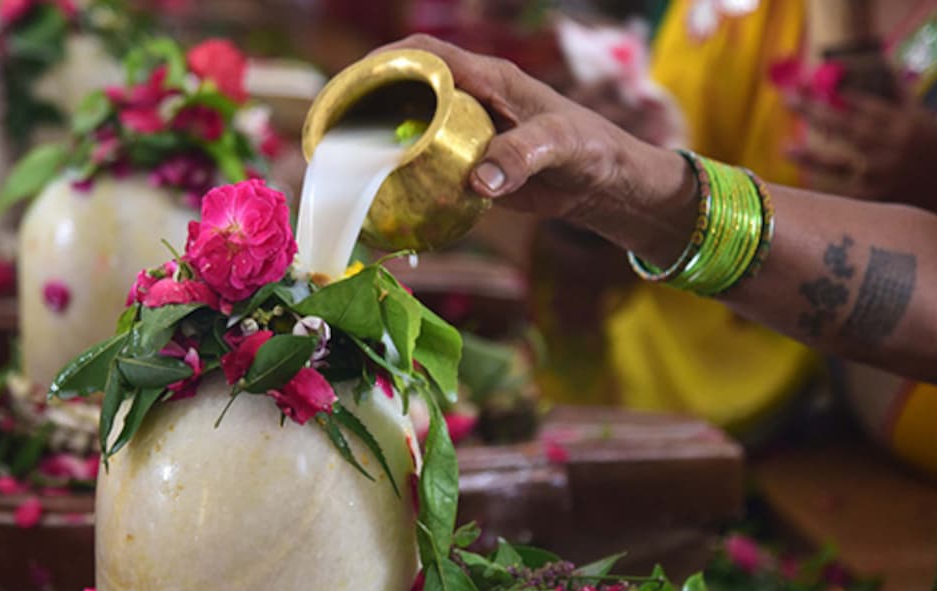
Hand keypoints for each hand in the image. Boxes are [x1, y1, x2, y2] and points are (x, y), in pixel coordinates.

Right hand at [370, 34, 697, 266]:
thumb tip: (476, 183)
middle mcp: (472, 99)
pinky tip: (379, 190)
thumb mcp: (560, 148)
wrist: (604, 183)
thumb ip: (520, 158)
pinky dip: (401, 170)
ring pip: (411, 124)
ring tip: (341, 157)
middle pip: (408, 86)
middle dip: (368, 98)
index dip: (386, 61)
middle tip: (332, 125)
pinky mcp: (468, 162)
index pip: (428, 54)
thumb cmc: (590, 150)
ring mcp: (467, 131)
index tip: (353, 81)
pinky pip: (426, 160)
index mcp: (490, 79)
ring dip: (379, 136)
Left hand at [787, 92, 936, 211]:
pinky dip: (821, 181)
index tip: (813, 86)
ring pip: (840, 164)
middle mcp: (892, 149)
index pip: (868, 108)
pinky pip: (841, 188)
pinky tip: (801, 178)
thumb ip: (899, 95)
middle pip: (848, 128)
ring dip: (811, 157)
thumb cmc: (931, 149)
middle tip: (788, 100)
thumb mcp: (921, 118)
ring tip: (785, 149)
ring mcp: (882, 175)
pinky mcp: (874, 199)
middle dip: (816, 112)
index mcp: (904, 125)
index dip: (839, 98)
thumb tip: (885, 65)